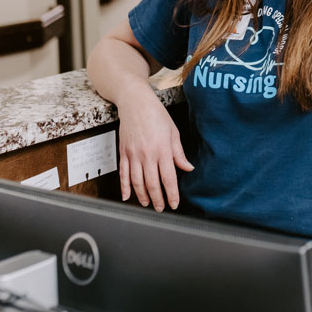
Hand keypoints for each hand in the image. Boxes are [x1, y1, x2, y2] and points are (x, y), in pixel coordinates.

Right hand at [116, 95, 193, 211]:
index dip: (171, 194)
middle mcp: (147, 155)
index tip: (174, 204)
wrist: (136, 103)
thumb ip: (179, 153)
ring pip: (137, 182)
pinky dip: (124, 187)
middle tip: (161, 208)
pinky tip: (127, 196)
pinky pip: (123, 174)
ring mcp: (133, 155)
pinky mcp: (123, 153)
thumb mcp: (174, 132)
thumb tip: (187, 168)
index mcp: (163, 150)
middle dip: (157, 199)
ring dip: (142, 196)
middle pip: (152, 184)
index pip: (168, 178)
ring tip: (147, 204)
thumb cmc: (156, 115)